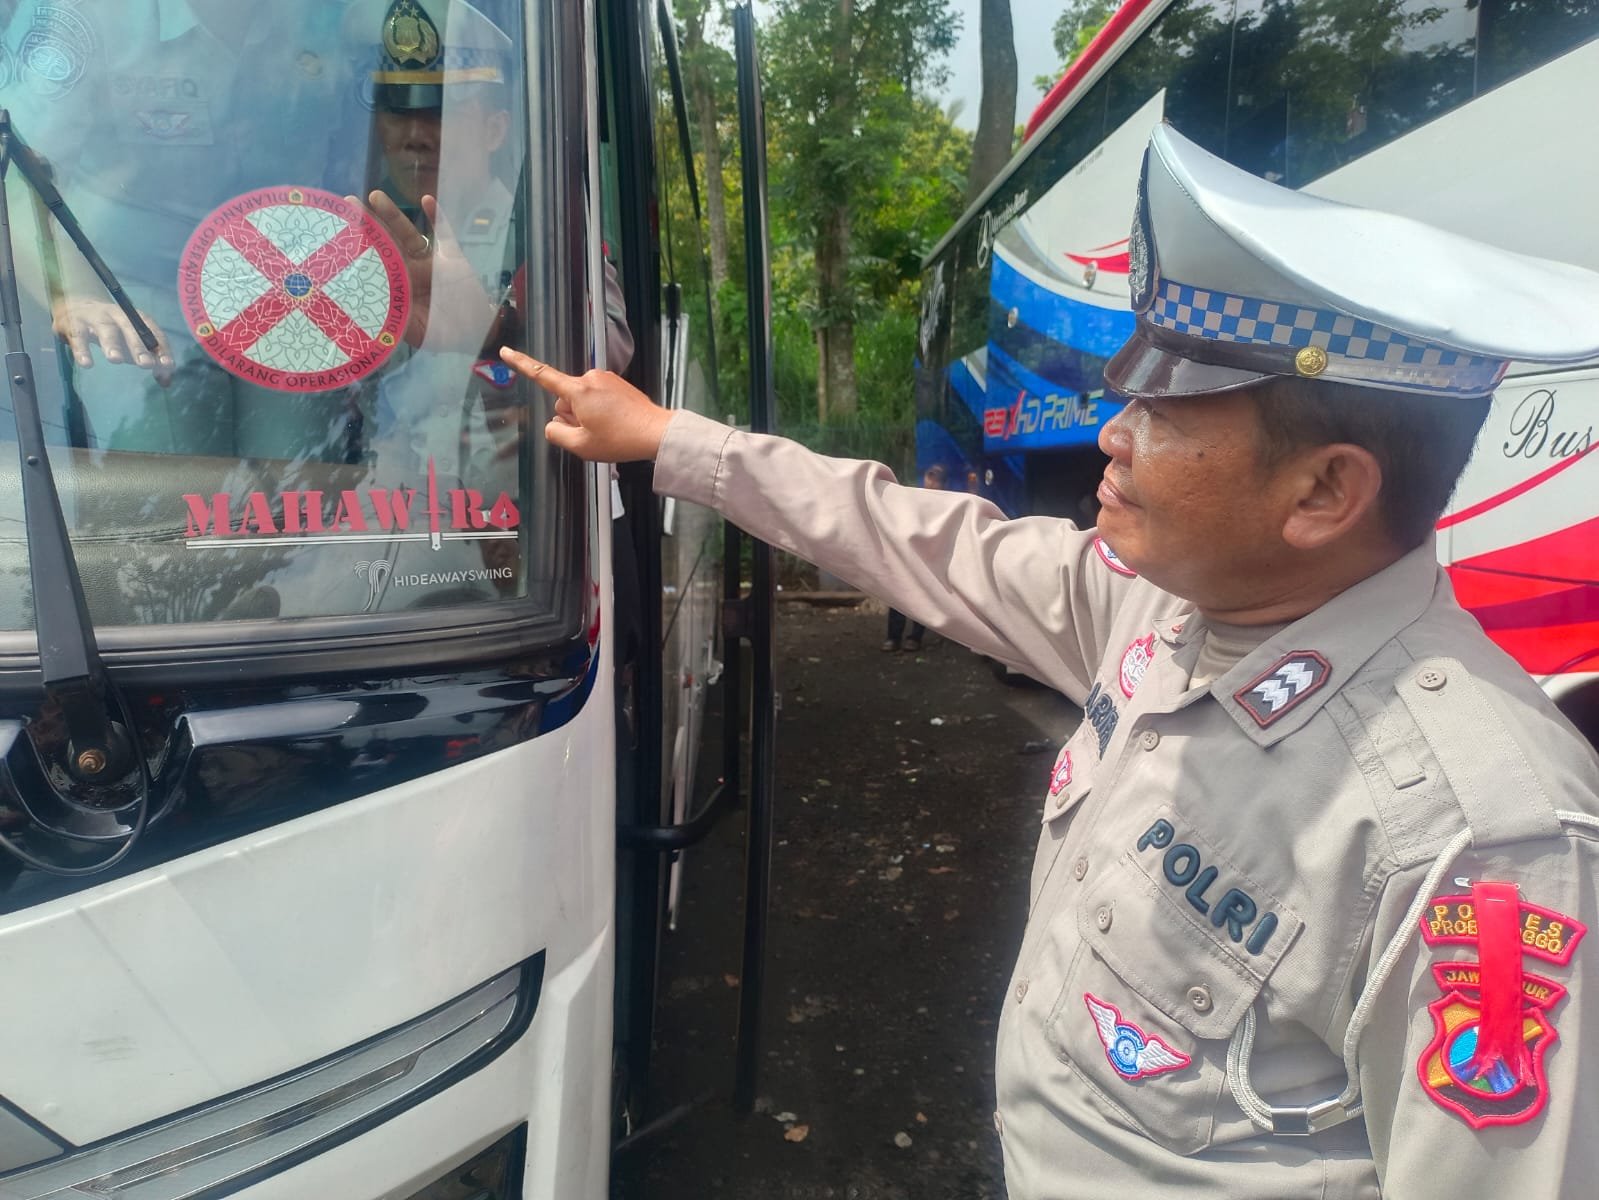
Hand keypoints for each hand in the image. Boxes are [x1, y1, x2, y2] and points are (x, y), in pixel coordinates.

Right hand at [52, 296, 174, 384]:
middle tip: (146, 364)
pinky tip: (87, 364)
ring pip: (105, 330)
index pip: (152, 332)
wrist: (74, 306)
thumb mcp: (132, 343)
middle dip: (139, 347)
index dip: (161, 348)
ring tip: (115, 359)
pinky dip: (82, 350)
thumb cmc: (113, 330)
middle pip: (130, 329)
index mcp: (136, 318)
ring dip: (111, 344)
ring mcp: (95, 318)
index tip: (168, 364)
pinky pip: (78, 338)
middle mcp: (117, 315)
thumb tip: (166, 382)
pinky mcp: (74, 325)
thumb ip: (151, 360)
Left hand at [361, 190, 498, 351]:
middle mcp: (408, 271)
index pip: (374, 265)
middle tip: (347, 203)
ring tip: (376, 196)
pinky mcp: (451, 257)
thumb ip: (399, 322)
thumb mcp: (419, 333)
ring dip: (393, 215)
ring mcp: (429, 262)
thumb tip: (373, 315)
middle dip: (368, 224)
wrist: (479, 331)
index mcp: (397, 288)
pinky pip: (444, 233)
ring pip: (408, 234)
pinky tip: (426, 200)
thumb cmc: (447, 334)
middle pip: (385, 243)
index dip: (358, 250)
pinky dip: (437, 217)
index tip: (338, 234)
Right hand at [500, 348, 673, 461]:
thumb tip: (553, 425)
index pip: (541, 375)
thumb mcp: (580, 446)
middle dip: (571, 415)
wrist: (656, 432)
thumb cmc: (620, 440)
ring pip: (581, 399)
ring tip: (608, 429)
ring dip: (587, 414)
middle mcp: (590, 378)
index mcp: (578, 390)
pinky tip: (615, 423)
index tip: (505, 351)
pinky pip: (597, 397)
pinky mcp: (617, 383)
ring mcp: (606, 379)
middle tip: (593, 433)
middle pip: (564, 399)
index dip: (521, 363)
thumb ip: (556, 434)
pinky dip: (600, 411)